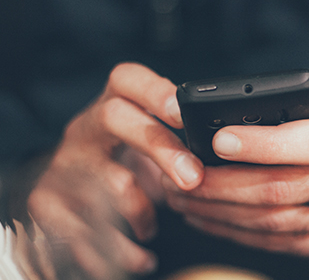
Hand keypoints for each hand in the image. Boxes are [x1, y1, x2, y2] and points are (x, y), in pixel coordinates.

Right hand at [27, 63, 203, 277]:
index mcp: (113, 106)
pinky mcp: (48, 203)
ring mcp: (64, 164)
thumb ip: (180, 142)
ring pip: (106, 181)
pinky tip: (138, 256)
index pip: (127, 79)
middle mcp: (85, 129)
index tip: (183, 112)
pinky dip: (119, 250)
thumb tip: (232, 151)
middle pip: (115, 118)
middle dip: (160, 147)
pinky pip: (85, 229)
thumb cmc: (125, 164)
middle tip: (192, 178)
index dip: (155, 91)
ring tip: (152, 228)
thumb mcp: (150, 146)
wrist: (69, 193)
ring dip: (140, 212)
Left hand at [164, 67, 308, 258]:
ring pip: (279, 222)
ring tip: (188, 197)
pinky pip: (286, 243)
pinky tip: (215, 218)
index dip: (263, 144)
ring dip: (225, 212)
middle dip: (226, 185)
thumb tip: (245, 109)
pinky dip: (243, 233)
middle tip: (185, 175)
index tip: (219, 140)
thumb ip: (304, 93)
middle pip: (286, 189)